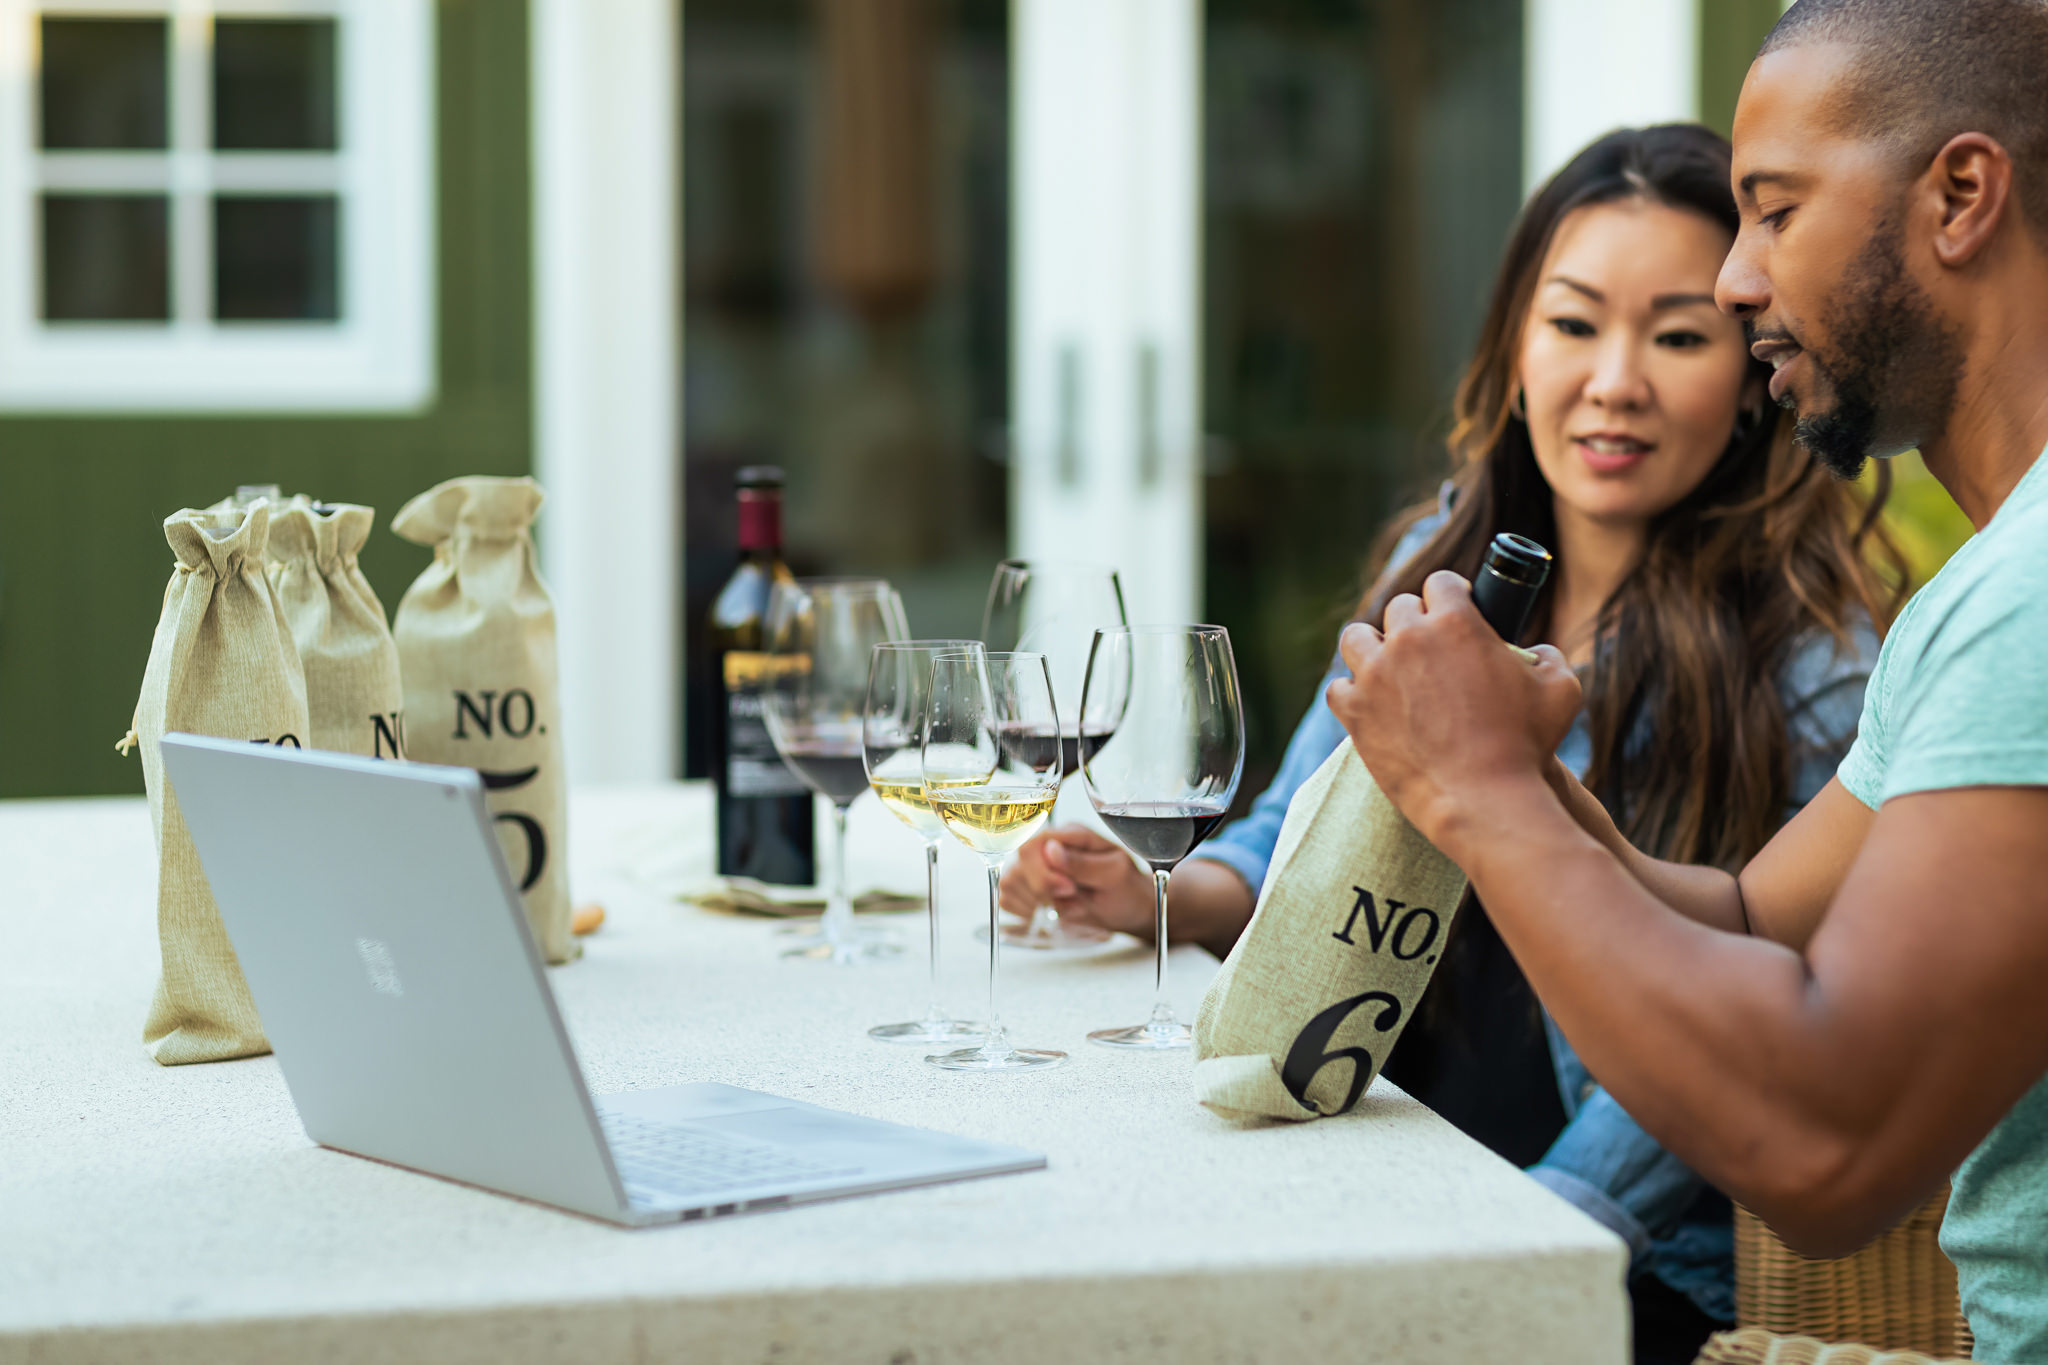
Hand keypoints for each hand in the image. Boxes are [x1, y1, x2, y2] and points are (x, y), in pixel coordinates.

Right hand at [999, 825, 1155, 937]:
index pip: (1034, 842)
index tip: (1069, 889)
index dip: (1044, 870)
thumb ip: (1083, 863)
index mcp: (1069, 834)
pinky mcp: (1026, 888)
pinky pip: (1007, 899)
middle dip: (1042, 889)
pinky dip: (1027, 912)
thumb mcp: (1114, 873)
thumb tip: (1051, 850)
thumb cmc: (1126, 888)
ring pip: (1010, 881)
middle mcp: (1047, 846)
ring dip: (1037, 903)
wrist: (1128, 909)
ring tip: (1067, 906)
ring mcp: (1034, 866)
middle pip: (1018, 863)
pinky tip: (1051, 912)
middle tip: (1072, 897)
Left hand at [1328, 570, 1581, 850]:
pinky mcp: (1354, 712)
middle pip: (1399, 609)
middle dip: (1415, 623)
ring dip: (1372, 647)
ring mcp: (1375, 674)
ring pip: (1357, 638)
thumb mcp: (1561, 690)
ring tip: (1388, 668)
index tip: (1453, 608)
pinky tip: (1369, 705)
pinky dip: (1352, 693)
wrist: (1484, 800)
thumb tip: (1535, 652)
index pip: (1440, 582)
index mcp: (1456, 622)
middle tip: (1427, 649)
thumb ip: (1549, 658)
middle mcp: (1409, 639)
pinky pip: (1338, 687)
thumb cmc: (1526, 746)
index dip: (1449, 594)